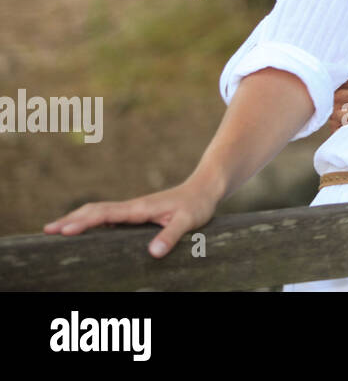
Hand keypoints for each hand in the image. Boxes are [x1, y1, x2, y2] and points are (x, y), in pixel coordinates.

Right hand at [43, 177, 220, 257]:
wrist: (205, 189)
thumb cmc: (197, 205)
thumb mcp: (188, 221)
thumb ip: (171, 236)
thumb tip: (153, 253)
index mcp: (140, 208)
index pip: (106, 214)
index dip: (84, 222)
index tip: (64, 230)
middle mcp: (132, 207)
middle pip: (95, 210)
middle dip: (70, 219)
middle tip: (47, 231)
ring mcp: (133, 209)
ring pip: (99, 212)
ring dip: (77, 218)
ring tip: (55, 230)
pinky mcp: (137, 213)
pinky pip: (108, 216)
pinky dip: (90, 220)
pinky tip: (83, 230)